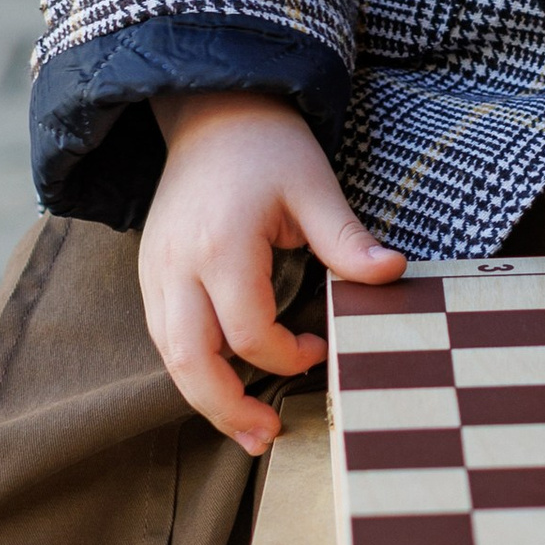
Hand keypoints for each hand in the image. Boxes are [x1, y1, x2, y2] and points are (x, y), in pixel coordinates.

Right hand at [139, 91, 403, 452]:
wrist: (212, 107)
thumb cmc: (268, 146)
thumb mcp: (315, 185)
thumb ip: (346, 239)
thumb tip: (394, 274)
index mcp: (221, 245)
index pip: (249, 331)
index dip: (287, 354)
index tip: (320, 347)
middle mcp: (178, 265)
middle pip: (190, 361)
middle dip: (227, 408)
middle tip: (267, 437)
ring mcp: (156, 270)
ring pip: (169, 356)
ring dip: (205, 398)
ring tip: (246, 429)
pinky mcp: (150, 271)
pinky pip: (163, 335)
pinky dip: (191, 368)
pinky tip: (222, 386)